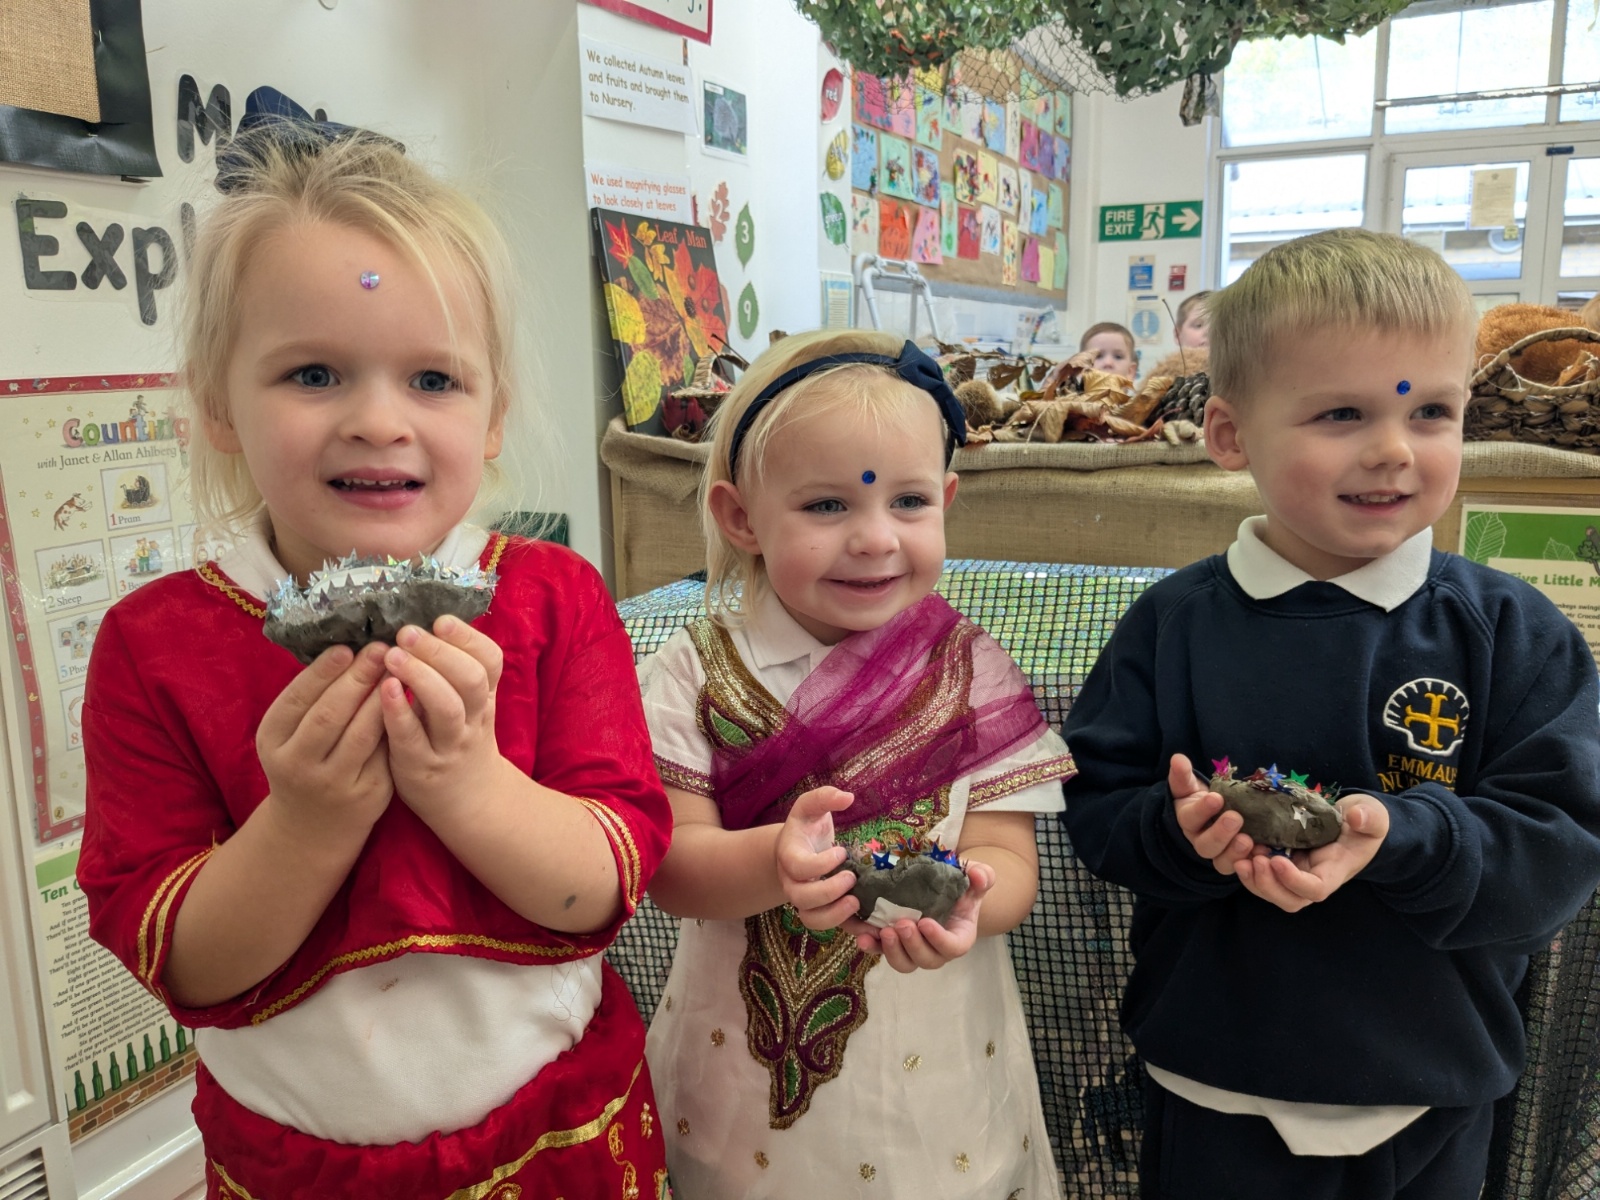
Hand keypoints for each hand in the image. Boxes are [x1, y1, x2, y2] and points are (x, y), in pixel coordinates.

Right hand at [256, 642, 391, 838]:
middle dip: (358, 678)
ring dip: (382, 697)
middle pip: (330, 715)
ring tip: (398, 669)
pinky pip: (385, 751)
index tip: (347, 647)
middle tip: (381, 649)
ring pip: (362, 734)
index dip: (322, 672)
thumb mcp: (291, 734)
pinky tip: (410, 699)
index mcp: (273, 740)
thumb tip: (349, 646)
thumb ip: (313, 698)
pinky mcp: (368, 793)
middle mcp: (298, 764)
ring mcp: (333, 782)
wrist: (314, 827)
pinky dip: (397, 722)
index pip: (297, 699)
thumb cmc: (306, 761)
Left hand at [380, 615, 504, 821]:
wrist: (469, 802)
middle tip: (406, 632)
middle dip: (439, 651)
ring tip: (392, 656)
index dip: (468, 638)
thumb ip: (456, 669)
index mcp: (485, 698)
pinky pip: (412, 738)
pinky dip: (399, 712)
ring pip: (447, 708)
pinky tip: (383, 690)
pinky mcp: (421, 767)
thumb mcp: (471, 705)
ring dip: (420, 676)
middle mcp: (473, 719)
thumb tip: (428, 622)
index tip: (440, 620)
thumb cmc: (458, 741)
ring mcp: (448, 745)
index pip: (490, 661)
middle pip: (470, 679)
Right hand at [774, 786, 858, 929]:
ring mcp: (807, 900)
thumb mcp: (811, 807)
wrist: (798, 849)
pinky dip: (853, 930)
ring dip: (835, 916)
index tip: (841, 851)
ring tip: (857, 903)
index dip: (820, 864)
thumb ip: (824, 797)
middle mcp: (793, 882)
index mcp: (789, 856)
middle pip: (801, 899)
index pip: (798, 868)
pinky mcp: (824, 911)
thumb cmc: (806, 827)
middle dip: (828, 892)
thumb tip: (847, 797)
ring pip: (812, 920)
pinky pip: (834, 928)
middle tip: (852, 878)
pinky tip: (873, 925)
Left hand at [851, 859, 994, 971]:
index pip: (953, 947)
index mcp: (958, 937)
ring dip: (891, 951)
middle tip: (902, 925)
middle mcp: (936, 949)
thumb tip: (979, 876)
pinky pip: (881, 951)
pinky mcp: (892, 944)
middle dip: (912, 945)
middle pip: (926, 960)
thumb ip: (981, 876)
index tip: (926, 923)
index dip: (940, 940)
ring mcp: (912, 949)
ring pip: (903, 963)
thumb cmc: (960, 886)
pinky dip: (871, 946)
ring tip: (882, 931)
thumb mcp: (974, 877)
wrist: (939, 889)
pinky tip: (862, 936)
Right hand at [1170, 753, 1252, 875]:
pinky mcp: (1239, 861)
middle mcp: (1202, 841)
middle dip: (1220, 834)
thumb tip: (1177, 758)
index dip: (1202, 810)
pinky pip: (1245, 867)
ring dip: (1236, 853)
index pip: (1190, 818)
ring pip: (1222, 863)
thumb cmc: (1204, 798)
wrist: (1219, 813)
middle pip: (1205, 846)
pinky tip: (1266, 850)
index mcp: (1189, 821)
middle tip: (1235, 818)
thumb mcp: (1191, 785)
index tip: (1216, 798)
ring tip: (1250, 840)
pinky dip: (1254, 861)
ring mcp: (1221, 854)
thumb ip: (1183, 774)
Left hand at [1233, 794, 1389, 911]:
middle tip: (1255, 859)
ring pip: (1271, 892)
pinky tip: (1240, 848)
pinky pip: (1261, 876)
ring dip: (1253, 879)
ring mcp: (1295, 874)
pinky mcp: (1281, 863)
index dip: (1294, 881)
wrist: (1351, 821)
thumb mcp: (1373, 817)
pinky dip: (1248, 867)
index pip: (1316, 890)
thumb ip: (1369, 818)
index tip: (1277, 860)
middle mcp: (1312, 879)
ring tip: (1242, 856)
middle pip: (1289, 900)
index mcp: (1335, 871)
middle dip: (1268, 885)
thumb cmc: (1363, 821)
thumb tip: (1356, 817)